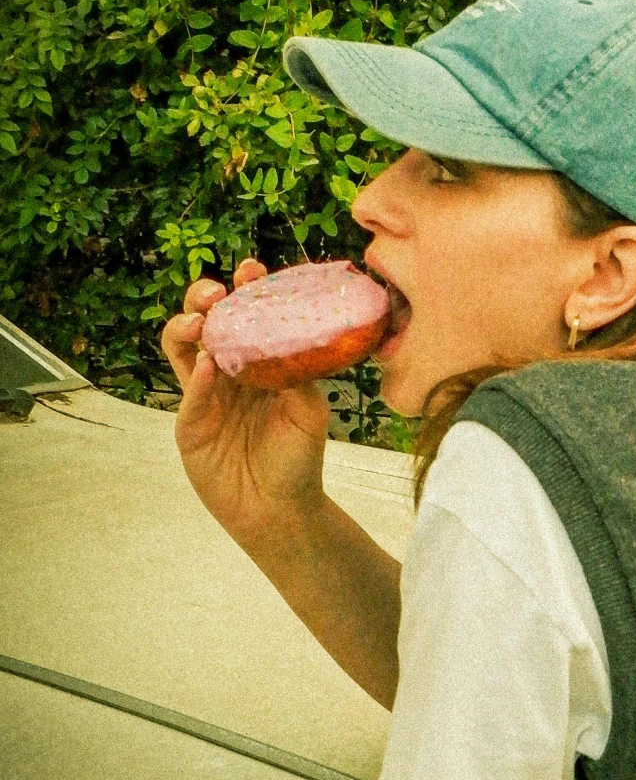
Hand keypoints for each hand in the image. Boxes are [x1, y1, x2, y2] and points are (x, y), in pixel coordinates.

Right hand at [160, 261, 329, 551]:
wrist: (281, 509)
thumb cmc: (299, 459)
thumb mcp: (309, 411)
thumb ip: (298, 375)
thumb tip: (292, 340)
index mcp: (257, 361)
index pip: (246, 316)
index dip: (245, 291)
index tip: (251, 270)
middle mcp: (227, 372)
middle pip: (204, 322)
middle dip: (203, 299)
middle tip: (216, 292)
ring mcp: (204, 396)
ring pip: (182, 349)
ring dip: (185, 328)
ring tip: (200, 323)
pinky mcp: (190, 425)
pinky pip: (188, 395)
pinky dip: (196, 379)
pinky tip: (208, 367)